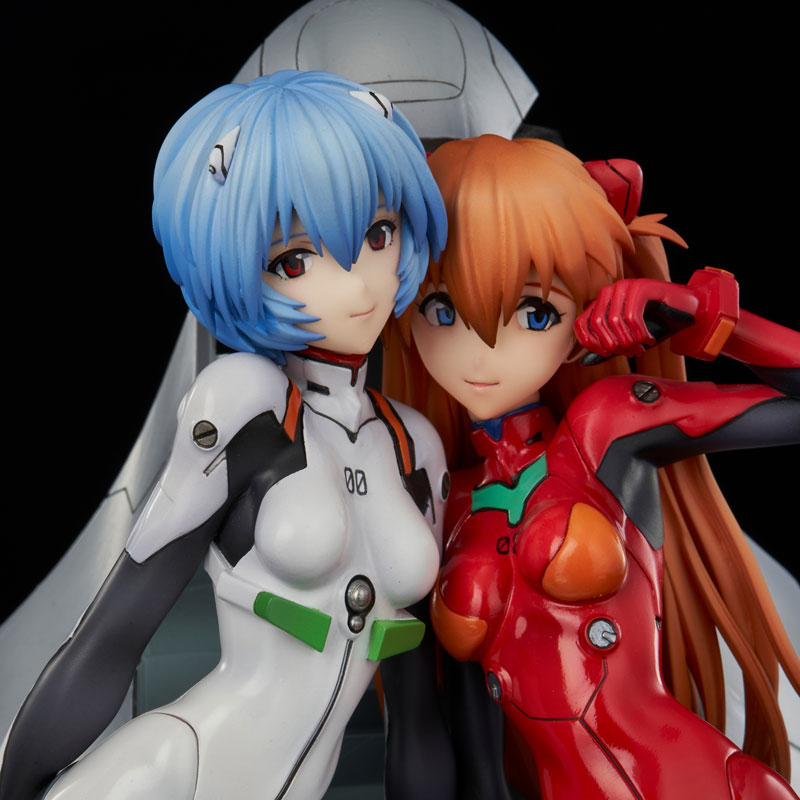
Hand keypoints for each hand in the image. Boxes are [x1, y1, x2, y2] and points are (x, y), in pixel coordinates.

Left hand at [575, 278, 697, 359]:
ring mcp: (624, 286)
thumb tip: (583, 362)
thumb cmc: (655, 323)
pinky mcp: (641, 287)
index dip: (590, 343)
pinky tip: (649, 339)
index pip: (582, 324)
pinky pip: (632, 316)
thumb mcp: (627, 339)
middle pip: (598, 324)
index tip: (607, 354)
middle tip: (630, 353)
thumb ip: (606, 347)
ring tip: (640, 348)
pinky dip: (639, 333)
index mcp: (601, 303)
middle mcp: (609, 291)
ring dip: (629, 341)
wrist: (685, 310)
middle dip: (614, 345)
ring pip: (614, 321)